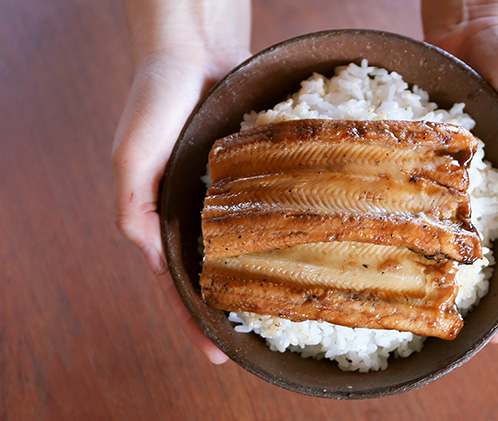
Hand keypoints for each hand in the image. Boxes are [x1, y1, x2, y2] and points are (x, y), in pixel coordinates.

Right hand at [112, 0, 250, 363]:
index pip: (177, 281)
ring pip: (244, 246)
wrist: (195, 52)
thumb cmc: (155, 100)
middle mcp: (196, 211)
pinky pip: (266, 210)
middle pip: (214, 271)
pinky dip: (278, 232)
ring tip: (282, 309)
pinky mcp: (251, 174)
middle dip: (230, 307)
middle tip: (255, 342)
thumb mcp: (130, 159)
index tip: (216, 355)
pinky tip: (301, 250)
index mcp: (161, 216)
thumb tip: (152, 258)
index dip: (193, 319)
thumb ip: (133, 210)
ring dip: (257, 276)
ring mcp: (225, 195)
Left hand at [422, 0, 497, 341]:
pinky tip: (378, 241)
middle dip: (459, 295)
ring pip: (435, 232)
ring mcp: (449, 181)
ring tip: (402, 302)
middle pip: (471, 256)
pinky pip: (406, 195)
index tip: (492, 338)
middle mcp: (482, 196)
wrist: (479, 31)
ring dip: (422, 265)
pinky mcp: (421, 160)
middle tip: (438, 332)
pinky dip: (397, 218)